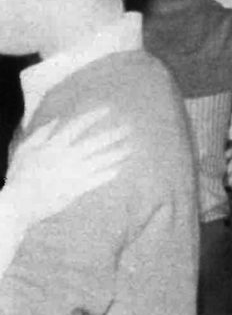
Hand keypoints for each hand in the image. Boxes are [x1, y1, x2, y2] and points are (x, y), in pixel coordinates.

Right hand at [5, 108, 130, 225]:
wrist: (18, 204)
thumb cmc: (19, 176)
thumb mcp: (25, 150)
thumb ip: (41, 134)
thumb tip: (57, 120)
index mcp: (54, 146)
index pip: (78, 125)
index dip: (94, 116)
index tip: (108, 109)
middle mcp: (67, 157)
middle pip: (95, 143)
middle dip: (113, 134)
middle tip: (128, 128)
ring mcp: (73, 174)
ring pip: (100, 161)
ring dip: (117, 154)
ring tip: (130, 148)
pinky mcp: (75, 190)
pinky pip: (96, 180)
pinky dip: (108, 174)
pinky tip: (119, 169)